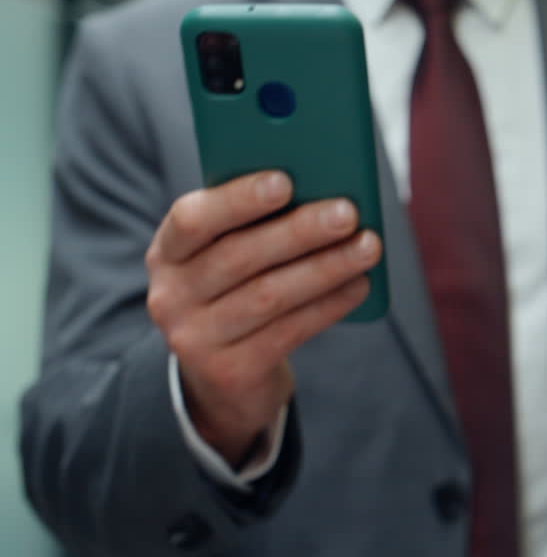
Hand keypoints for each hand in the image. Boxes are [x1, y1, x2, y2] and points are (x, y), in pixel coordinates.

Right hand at [145, 171, 381, 463]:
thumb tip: (324, 191)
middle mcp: (171, 295)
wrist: (223, 375)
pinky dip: (330, 305)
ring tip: (369, 246)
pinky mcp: (229, 372)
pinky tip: (360, 285)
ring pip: (270, 296)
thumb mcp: (229, 254)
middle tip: (347, 212)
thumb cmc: (238, 291)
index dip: (237, 199)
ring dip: (326, 268)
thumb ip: (258, 223)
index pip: (192, 219)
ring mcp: (195, 338)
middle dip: (299, 231)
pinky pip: (289, 332)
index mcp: (168, 252)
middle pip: (239, 257)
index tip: (285, 181)